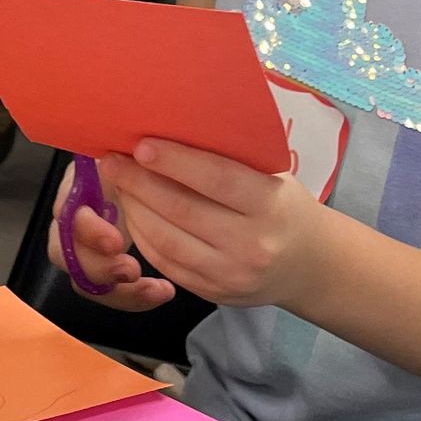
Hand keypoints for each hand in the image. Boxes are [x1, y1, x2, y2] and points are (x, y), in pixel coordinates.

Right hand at [47, 161, 174, 310]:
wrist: (150, 176)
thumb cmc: (141, 162)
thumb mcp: (130, 153)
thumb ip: (124, 155)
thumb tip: (119, 156)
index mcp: (76, 189)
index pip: (66, 215)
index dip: (88, 231)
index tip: (117, 240)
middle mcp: (73, 221)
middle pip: (66, 255)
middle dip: (99, 267)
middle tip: (133, 270)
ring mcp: (85, 249)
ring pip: (84, 280)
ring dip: (119, 290)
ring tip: (157, 290)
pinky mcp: (104, 269)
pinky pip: (110, 292)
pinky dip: (135, 297)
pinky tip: (165, 291)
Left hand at [111, 141, 324, 307]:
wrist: (308, 265)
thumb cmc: (283, 206)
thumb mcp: (272, 176)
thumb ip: (232, 158)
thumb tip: (173, 126)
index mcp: (270, 205)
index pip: (217, 179)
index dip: (175, 161)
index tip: (141, 145)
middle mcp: (252, 244)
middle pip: (182, 210)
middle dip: (140, 183)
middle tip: (113, 159)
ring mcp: (230, 274)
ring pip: (166, 240)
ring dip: (134, 209)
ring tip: (118, 183)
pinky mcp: (213, 294)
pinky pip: (166, 263)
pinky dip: (142, 235)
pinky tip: (132, 212)